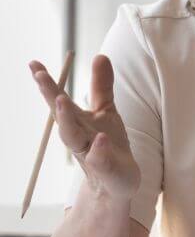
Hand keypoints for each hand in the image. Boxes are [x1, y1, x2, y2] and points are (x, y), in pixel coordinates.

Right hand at [29, 54, 140, 198]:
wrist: (117, 181)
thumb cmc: (107, 143)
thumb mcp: (106, 111)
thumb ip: (102, 86)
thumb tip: (100, 55)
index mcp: (77, 120)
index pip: (59, 99)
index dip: (47, 82)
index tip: (33, 63)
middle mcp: (78, 135)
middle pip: (60, 115)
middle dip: (50, 95)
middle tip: (39, 75)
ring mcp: (90, 152)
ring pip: (73, 137)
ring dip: (66, 119)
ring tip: (62, 100)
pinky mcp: (106, 168)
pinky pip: (100, 159)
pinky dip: (99, 149)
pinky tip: (100, 139)